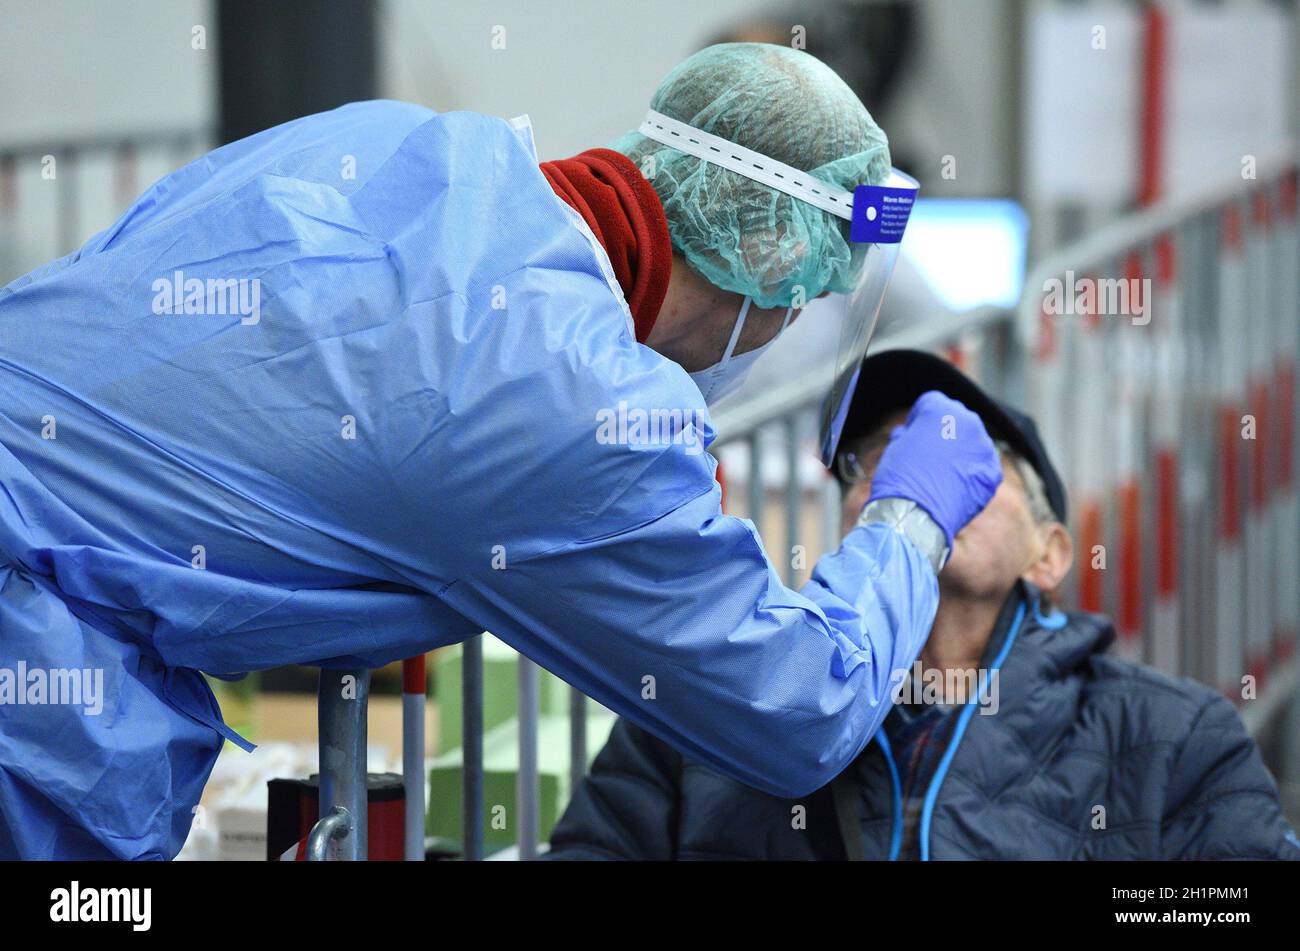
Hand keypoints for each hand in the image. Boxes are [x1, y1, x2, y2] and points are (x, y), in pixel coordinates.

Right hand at [867, 390, 1001, 547]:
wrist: (914, 516)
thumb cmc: (899, 479)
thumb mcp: (895, 447)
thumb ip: (910, 433)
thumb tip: (911, 434)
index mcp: (941, 409)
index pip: (932, 403)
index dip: (919, 419)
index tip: (912, 435)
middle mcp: (969, 422)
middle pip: (957, 420)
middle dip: (944, 433)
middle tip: (928, 455)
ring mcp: (984, 448)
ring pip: (972, 443)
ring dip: (960, 452)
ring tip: (941, 475)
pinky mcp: (993, 473)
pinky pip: (982, 466)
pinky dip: (971, 473)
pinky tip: (954, 487)